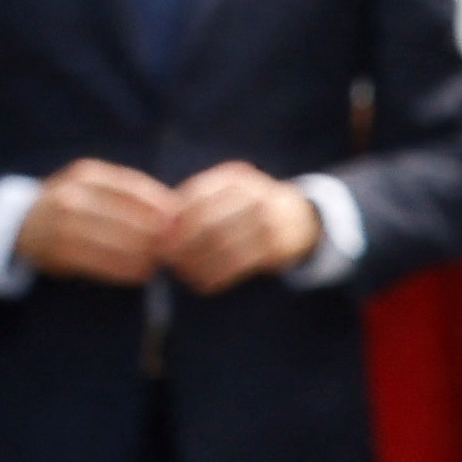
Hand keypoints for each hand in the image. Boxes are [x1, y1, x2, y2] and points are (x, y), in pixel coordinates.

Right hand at [11, 158, 182, 284]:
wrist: (22, 223)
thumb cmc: (72, 204)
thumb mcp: (93, 187)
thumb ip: (127, 194)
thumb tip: (174, 211)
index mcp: (87, 174)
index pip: (133, 187)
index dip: (160, 205)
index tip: (179, 221)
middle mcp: (74, 194)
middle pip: (128, 216)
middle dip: (156, 235)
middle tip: (174, 248)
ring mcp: (64, 223)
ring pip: (117, 241)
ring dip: (144, 255)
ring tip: (159, 262)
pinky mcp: (60, 250)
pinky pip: (102, 262)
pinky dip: (125, 269)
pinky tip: (139, 273)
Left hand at [152, 166, 327, 288]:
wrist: (301, 218)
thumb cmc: (248, 206)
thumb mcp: (229, 193)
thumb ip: (199, 202)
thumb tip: (162, 227)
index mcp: (236, 177)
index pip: (196, 195)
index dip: (175, 217)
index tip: (159, 235)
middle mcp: (254, 194)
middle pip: (208, 221)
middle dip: (182, 242)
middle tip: (166, 257)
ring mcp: (269, 220)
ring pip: (222, 245)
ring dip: (198, 263)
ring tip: (182, 273)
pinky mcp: (277, 247)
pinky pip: (239, 264)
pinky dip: (217, 276)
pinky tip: (203, 283)